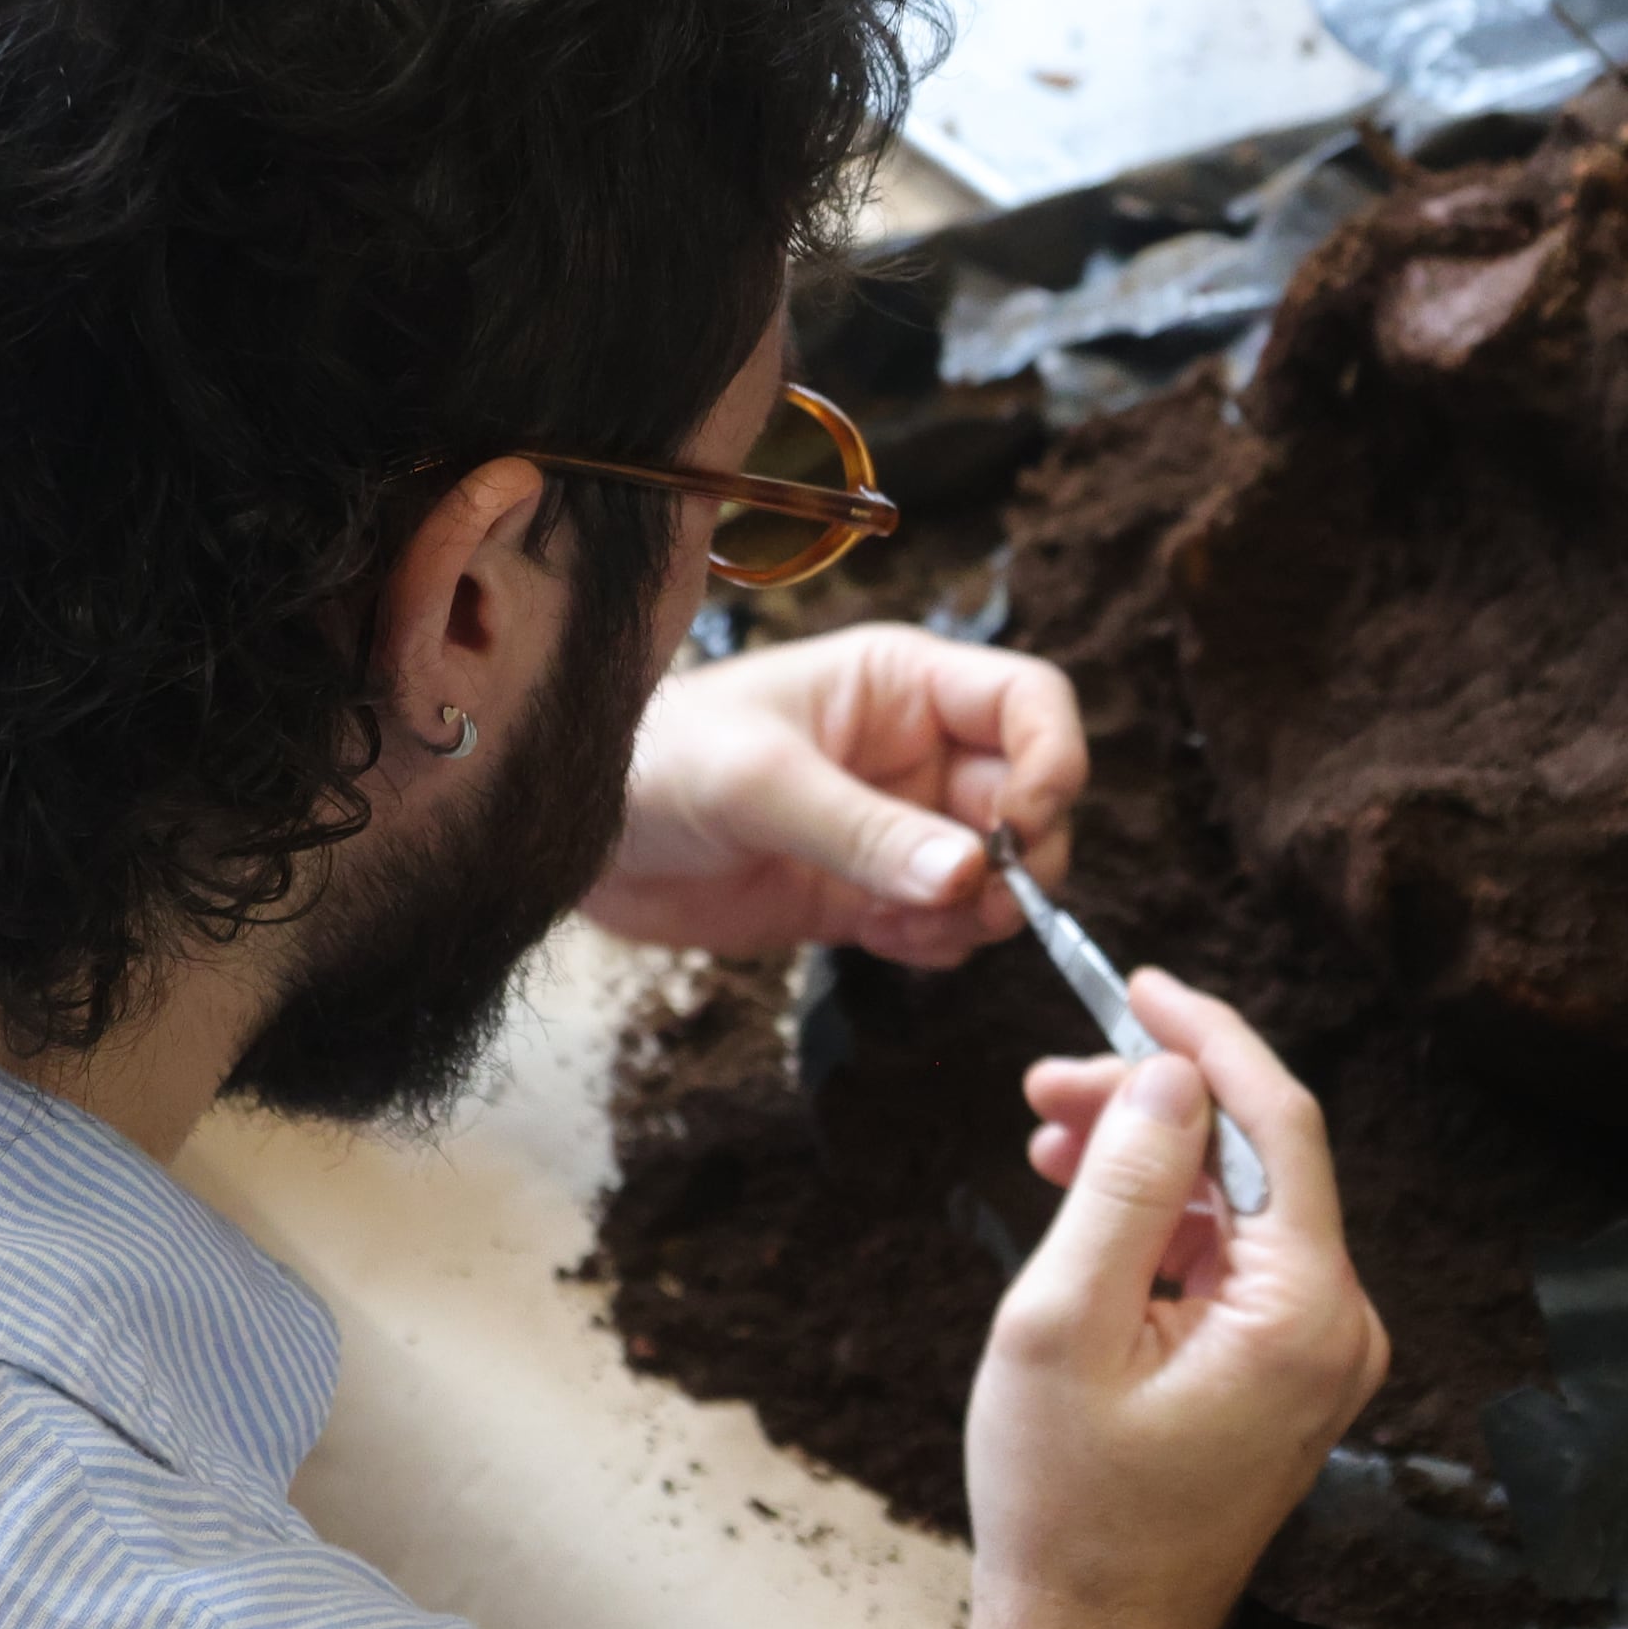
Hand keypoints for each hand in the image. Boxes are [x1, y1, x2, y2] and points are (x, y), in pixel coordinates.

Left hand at [586, 624, 1085, 966]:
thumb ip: (864, 831)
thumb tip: (971, 877)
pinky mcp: (866, 894)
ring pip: (998, 872)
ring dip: (980, 913)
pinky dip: (935, 944)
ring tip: (909, 926)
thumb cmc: (654, 764)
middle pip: (1029, 798)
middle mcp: (914, 751)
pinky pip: (943, 924)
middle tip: (979, 905)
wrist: (576, 838)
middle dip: (1023, 859)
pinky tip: (879, 940)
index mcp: (902, 684)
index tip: (1021, 829)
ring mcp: (895, 827)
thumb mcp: (758, 782)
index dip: (1051, 761)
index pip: (1029, 703)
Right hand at [965, 975, 1389, 1628]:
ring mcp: (1319, 1357)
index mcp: (1306, 1314)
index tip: (1136, 983)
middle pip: (1257, 1158)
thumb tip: (1171, 1074)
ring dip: (1148, 1163)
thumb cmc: (1065, 1505)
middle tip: (1041, 1086)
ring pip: (1238, 1206)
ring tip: (1044, 1144)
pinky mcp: (1285, 1377)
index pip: (1281, 1122)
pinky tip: (1084, 1213)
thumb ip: (1125, 1184)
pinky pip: (1232, 1263)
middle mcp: (1339, 1328)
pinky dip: (1162, 1226)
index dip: (1209, 1037)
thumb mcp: (1063, 1324)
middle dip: (1153, 1104)